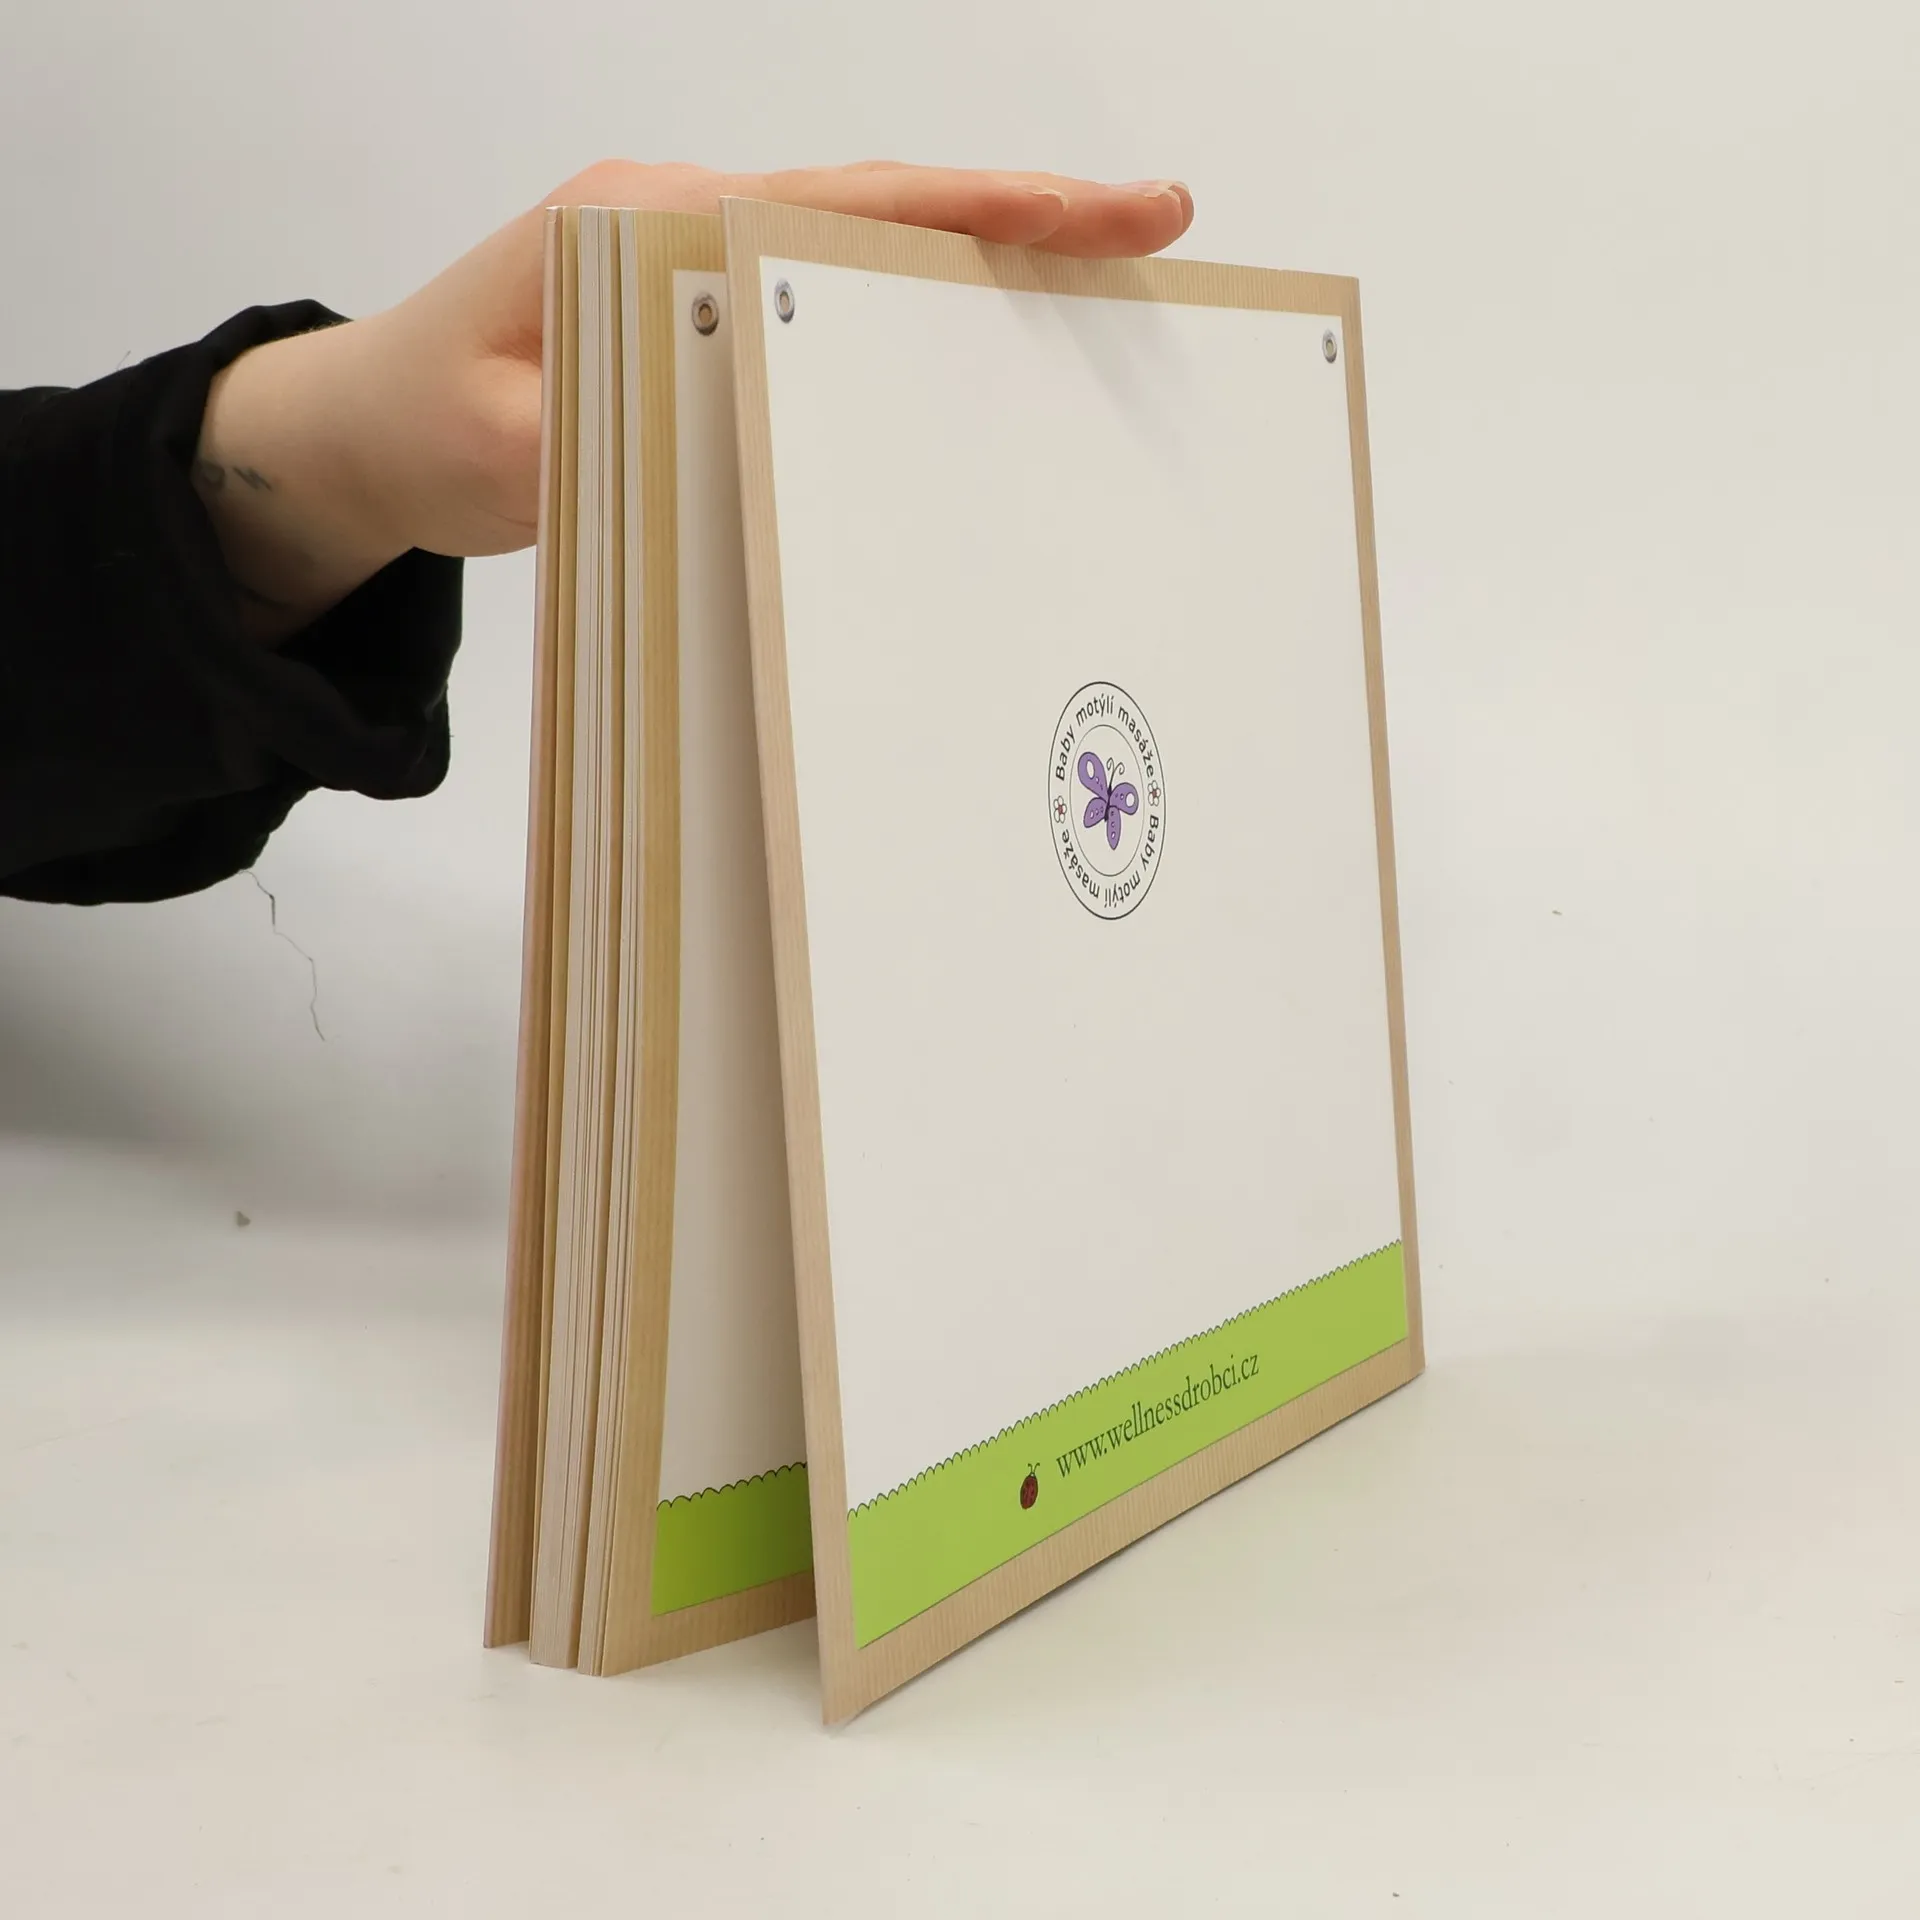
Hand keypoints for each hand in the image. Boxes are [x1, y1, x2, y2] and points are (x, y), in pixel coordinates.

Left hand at [193, 160, 1194, 638]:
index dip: (975, 209)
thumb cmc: (425, 425)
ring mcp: (696, 262)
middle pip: (882, 210)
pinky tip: (979, 346)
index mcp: (649, 225)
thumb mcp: (516, 448)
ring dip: (979, 265)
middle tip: (1151, 231)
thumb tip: (744, 413)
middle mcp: (684, 220)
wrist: (360, 427)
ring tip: (1103, 295)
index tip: (1093, 211)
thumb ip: (623, 427)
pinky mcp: (699, 312)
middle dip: (1021, 221)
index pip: (842, 205)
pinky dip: (910, 311)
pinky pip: (822, 299)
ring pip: (862, 252)